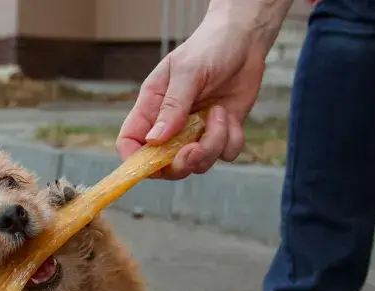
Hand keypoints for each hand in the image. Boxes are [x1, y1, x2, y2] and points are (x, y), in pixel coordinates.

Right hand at [116, 13, 268, 179]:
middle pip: (164, 166)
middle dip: (181, 163)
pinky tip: (230, 117)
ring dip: (213, 145)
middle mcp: (171, 125)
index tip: (152, 164)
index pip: (130, 142)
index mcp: (151, 108)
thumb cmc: (209, 47)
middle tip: (195, 149)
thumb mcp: (187, 72)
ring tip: (220, 113)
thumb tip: (154, 140)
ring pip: (198, 163)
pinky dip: (231, 141)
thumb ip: (172, 107)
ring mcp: (197, 132)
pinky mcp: (222, 133)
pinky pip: (225, 154)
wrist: (244, 39)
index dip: (135, 161)